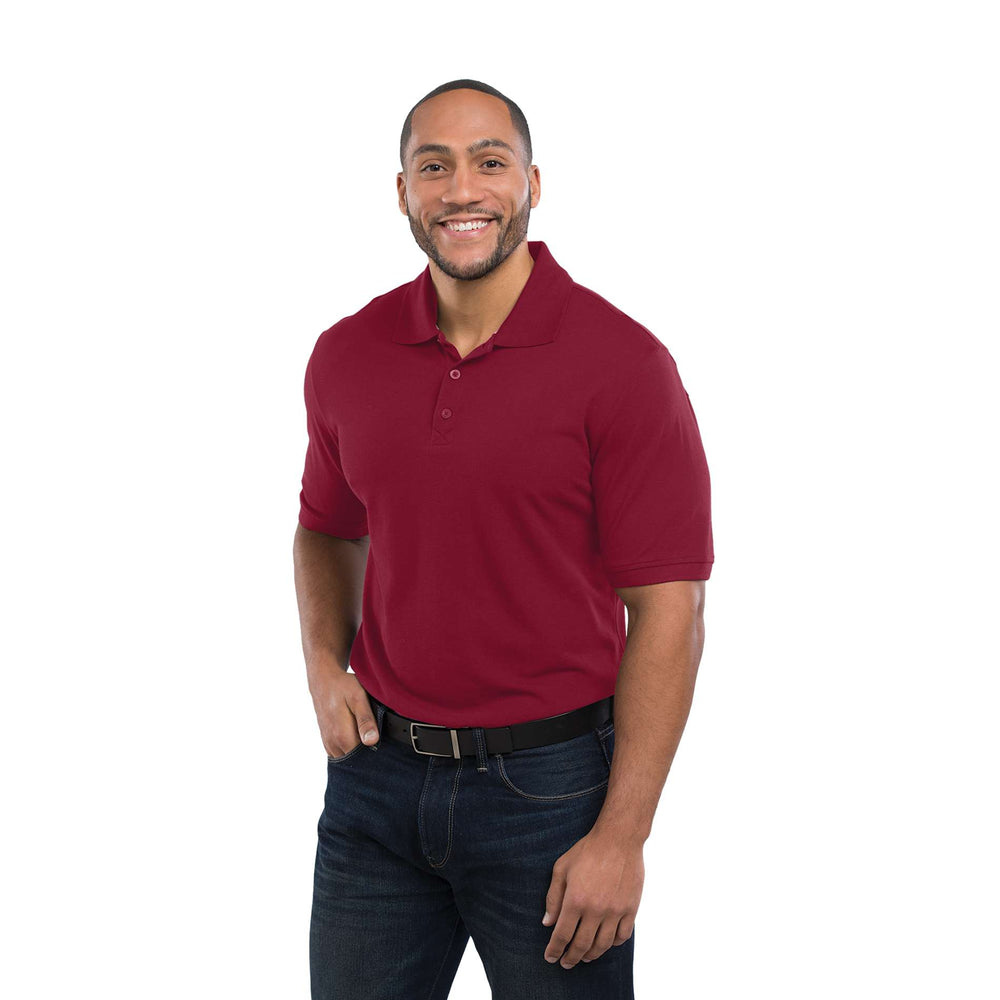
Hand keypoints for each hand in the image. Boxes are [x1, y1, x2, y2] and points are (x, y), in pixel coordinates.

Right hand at [315, 671, 379, 756]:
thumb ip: (365, 720)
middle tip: (379, 741)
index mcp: (342, 736)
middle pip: (356, 761)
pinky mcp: (327, 742)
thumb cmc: (343, 687)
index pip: (363, 759)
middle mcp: (333, 744)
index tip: (386, 748)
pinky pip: (341, 754)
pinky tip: (359, 739)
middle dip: (369, 756)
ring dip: (360, 753)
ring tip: (369, 738)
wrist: (323, 682)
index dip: (376, 755)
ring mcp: (329, 744)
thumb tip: (372, 741)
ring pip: (348, 759)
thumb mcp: (359, 698)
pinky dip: (351, 750)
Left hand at [541, 830, 643, 967]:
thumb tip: (548, 923)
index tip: (550, 958)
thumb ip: (553, 897)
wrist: (618, 838)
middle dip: (571, 958)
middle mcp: (596, 909)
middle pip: (582, 945)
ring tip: (584, 957)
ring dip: (591, 955)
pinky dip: (613, 944)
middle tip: (566, 963)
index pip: (562, 935)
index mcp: (576, 900)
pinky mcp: (631, 908)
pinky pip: (622, 936)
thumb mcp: (562, 868)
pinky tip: (606, 942)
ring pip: (603, 945)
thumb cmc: (587, 851)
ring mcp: (615, 911)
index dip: (554, 950)